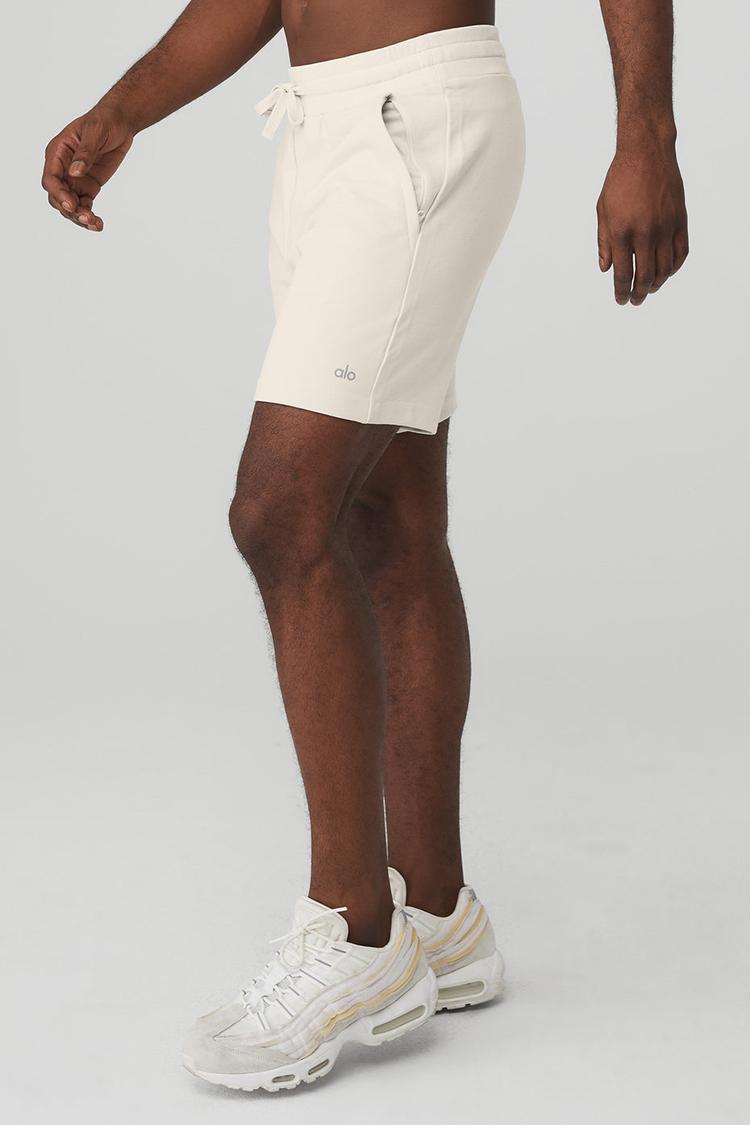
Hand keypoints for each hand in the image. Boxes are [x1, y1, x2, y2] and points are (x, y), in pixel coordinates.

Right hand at [42, 106, 133, 231]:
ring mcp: (75, 180)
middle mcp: (63, 169)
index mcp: (58, 153)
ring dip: (80, 218)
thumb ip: (85, 153)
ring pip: (70, 206)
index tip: (71, 204)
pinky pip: (84, 206)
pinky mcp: (88, 187)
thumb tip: (75, 172)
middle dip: (70, 210)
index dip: (58, 193)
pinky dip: (89, 217)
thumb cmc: (104, 122)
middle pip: (57, 197)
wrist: (120, 124)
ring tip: (95, 224)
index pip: (51, 179)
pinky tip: (98, 225)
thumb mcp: (94, 132)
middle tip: (87, 218)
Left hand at [596, 145, 688, 305]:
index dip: (621, 291)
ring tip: (649, 288)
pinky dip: (674, 267)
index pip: (622, 274)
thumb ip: (604, 242)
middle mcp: (645, 232)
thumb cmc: (620, 181)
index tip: (621, 300)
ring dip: (657, 284)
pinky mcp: (680, 220)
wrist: (646, 153)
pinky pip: (680, 253)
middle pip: (645, 277)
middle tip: (635, 300)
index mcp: (621, 232)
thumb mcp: (603, 211)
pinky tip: (666, 271)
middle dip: (639, 293)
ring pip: (665, 269)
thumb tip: (606, 269)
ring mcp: (665, 227)